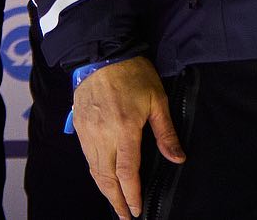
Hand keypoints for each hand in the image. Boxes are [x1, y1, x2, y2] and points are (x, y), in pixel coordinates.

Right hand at [73, 56, 182, 219]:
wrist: (101, 53)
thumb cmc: (133, 73)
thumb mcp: (157, 99)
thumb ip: (166, 132)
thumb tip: (177, 158)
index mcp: (124, 130)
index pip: (127, 173)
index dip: (131, 195)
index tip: (136, 210)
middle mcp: (102, 136)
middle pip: (106, 178)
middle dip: (115, 200)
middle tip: (124, 215)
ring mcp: (88, 132)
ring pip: (94, 170)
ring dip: (104, 189)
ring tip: (115, 202)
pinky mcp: (79, 127)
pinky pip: (86, 157)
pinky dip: (94, 173)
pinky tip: (102, 178)